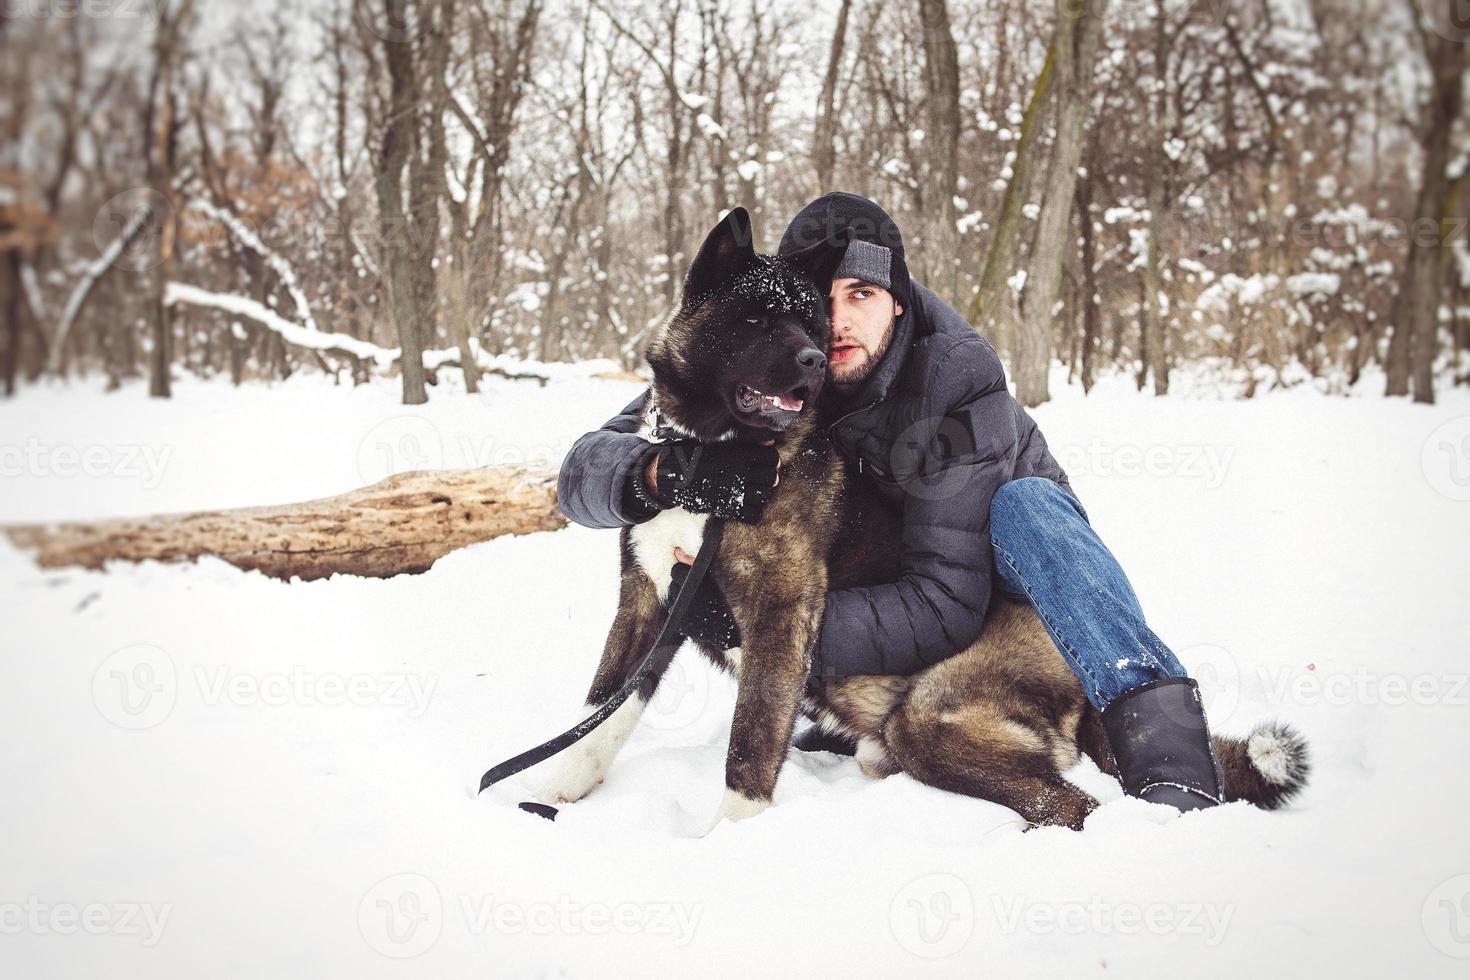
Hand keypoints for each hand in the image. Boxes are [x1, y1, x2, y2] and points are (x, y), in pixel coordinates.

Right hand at [654, 439, 778, 522]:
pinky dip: (753, 511)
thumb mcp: (722, 445)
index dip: (772, 460)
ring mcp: (736, 492)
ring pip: (764, 495)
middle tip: (760, 478)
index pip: (771, 458)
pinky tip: (746, 505)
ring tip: (754, 491)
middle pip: (771, 477)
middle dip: (769, 477)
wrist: (676, 476)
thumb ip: (748, 445)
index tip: (767, 462)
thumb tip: (771, 442)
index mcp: (740, 455)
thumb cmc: (698, 457)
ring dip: (762, 493)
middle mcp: (741, 473)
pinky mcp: (729, 508)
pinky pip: (754, 514)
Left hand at [665, 561, 740, 649]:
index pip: (676, 570)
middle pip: (672, 585)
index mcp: (692, 581)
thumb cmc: (726, 597)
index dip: (684, 572)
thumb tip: (677, 551)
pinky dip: (681, 610)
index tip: (693, 576)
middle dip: (681, 585)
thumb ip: (692, 560)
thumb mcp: (712, 573)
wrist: (731, 626)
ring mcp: (681, 613)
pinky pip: (674, 612)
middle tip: (696, 589)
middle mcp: (684, 597)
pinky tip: (694, 610)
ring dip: (679, 597)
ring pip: (671, 599)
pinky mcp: (681, 625)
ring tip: (695, 600)